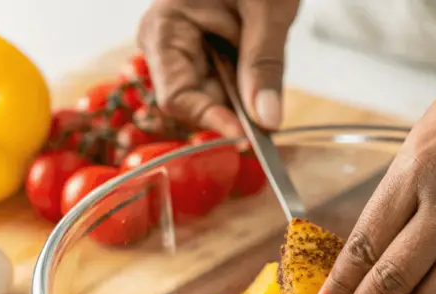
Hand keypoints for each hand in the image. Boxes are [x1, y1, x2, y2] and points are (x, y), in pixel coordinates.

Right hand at [137, 0, 299, 135]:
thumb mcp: (267, 10)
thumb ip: (265, 65)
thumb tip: (267, 120)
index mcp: (164, 28)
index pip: (177, 97)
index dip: (212, 121)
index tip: (249, 139)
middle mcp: (166, 45)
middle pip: (197, 103)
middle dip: (235, 111)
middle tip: (271, 112)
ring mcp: (184, 52)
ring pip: (215, 99)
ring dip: (245, 96)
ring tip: (260, 50)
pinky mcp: (204, 55)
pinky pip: (225, 86)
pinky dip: (247, 86)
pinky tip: (258, 63)